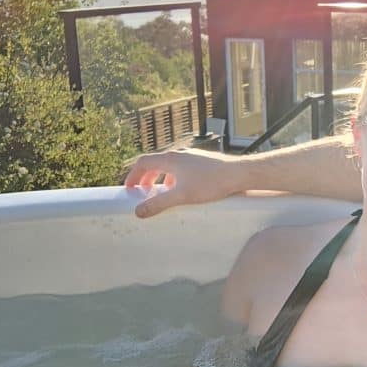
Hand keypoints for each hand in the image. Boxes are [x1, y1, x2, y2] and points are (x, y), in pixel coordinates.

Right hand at [124, 149, 243, 217]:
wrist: (238, 173)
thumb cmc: (211, 182)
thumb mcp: (181, 196)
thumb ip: (158, 204)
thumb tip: (138, 212)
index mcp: (170, 159)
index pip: (143, 162)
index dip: (133, 175)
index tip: (128, 189)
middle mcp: (179, 154)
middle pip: (155, 163)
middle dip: (145, 178)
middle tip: (142, 193)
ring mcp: (191, 156)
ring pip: (169, 166)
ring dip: (160, 179)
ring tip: (161, 194)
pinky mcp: (202, 162)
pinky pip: (181, 168)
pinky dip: (174, 178)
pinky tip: (182, 191)